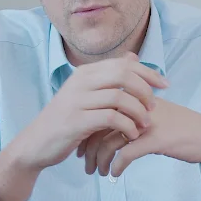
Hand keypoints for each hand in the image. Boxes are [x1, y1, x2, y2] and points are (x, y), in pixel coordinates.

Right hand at [0, 52, 168, 200]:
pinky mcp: (76, 121)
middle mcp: (80, 82)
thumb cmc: (66, 121)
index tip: (165, 85)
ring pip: (120, 97)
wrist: (36, 144)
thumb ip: (109, 77)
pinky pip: (111, 119)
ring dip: (139, 112)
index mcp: (84, 73)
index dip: (148, 72)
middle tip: (154, 107)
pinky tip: (131, 135)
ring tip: (144, 124)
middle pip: (124, 75)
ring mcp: (77, 101)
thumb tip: (133, 56)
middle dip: (146, 90)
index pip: (123, 63)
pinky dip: (127, 127)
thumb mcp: (86, 95)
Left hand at [77, 98, 200, 181]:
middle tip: (84, 164)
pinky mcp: (155, 139)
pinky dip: (117, 166)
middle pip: (100, 127)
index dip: (86, 132)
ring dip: (99, 161)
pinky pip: (126, 154)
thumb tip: (99, 131)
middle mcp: (136, 107)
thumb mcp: (149, 117)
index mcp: (133, 98)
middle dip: (87, 148)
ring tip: (97, 173)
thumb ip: (126, 118)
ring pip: (109, 142)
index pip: (99, 113)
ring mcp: (146, 123)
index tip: (81, 148)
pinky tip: (114, 174)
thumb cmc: (176, 128)